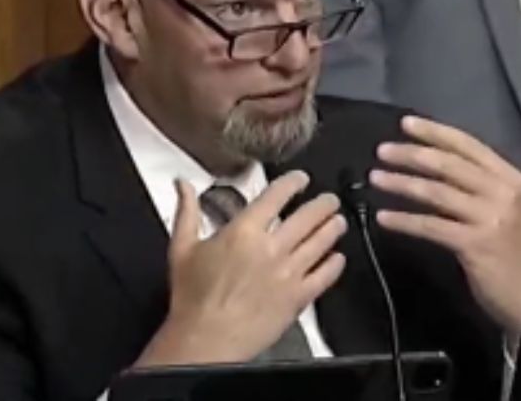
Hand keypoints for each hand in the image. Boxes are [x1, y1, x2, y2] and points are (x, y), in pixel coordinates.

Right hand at [136, 172, 346, 366]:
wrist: (206, 340)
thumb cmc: (192, 299)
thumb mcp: (181, 248)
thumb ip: (186, 212)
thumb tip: (183, 185)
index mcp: (244, 231)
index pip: (277, 195)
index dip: (294, 182)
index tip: (301, 179)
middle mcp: (271, 248)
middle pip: (308, 216)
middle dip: (324, 204)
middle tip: (330, 200)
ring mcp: (288, 273)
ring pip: (321, 242)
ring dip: (333, 228)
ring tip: (338, 221)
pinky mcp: (298, 298)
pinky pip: (324, 276)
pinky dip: (334, 264)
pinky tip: (338, 258)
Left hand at [370, 116, 520, 335]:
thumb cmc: (515, 254)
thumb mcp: (506, 209)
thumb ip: (479, 186)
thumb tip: (435, 164)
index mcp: (510, 178)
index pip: (468, 146)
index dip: (435, 132)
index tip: (406, 123)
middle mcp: (503, 193)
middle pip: (449, 164)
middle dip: (412, 154)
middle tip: (382, 151)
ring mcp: (491, 218)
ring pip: (436, 193)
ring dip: (402, 183)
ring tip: (376, 178)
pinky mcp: (476, 244)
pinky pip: (431, 226)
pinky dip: (404, 221)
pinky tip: (384, 217)